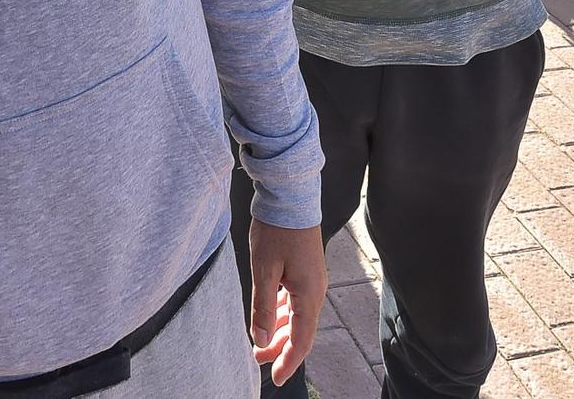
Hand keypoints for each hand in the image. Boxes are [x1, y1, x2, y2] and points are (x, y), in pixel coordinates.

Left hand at [248, 220, 324, 384]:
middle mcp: (315, 291)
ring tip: (259, 341)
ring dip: (279, 330)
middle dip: (280, 348)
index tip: (274, 378)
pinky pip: (295, 300)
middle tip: (258, 360)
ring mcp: (312, 280)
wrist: (290, 195)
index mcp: (309, 295)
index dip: (288, 362)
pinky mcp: (305, 270)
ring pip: (297, 316)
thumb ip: (262, 306)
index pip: (301, 340)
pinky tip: (269, 315)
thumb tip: (260, 339)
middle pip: (300, 331)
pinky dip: (282, 312)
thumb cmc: (277, 230)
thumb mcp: (264, 270)